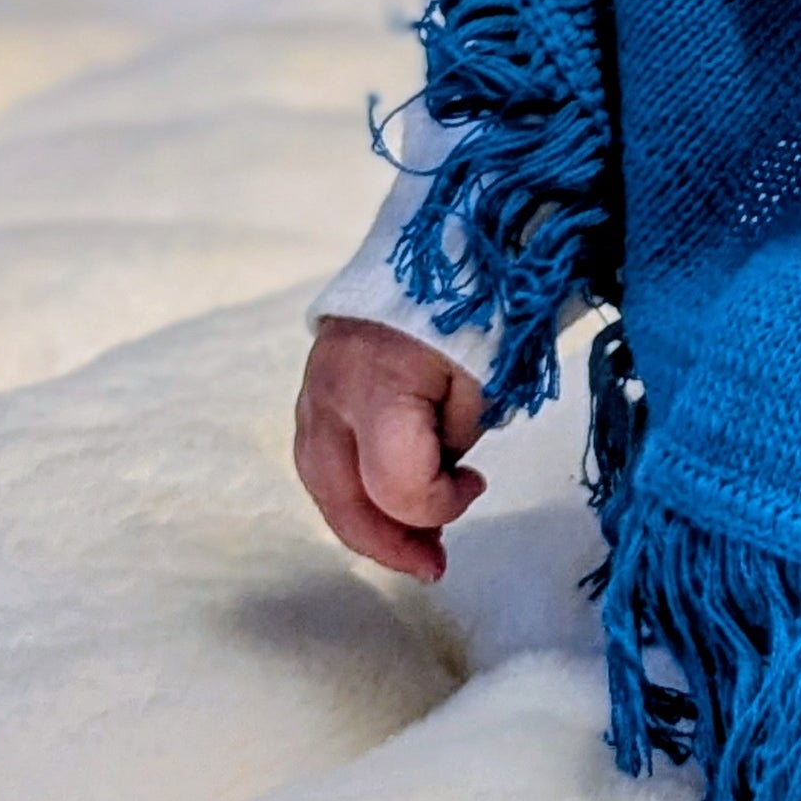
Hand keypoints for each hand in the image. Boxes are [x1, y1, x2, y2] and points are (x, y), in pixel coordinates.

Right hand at [294, 317, 488, 579]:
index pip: (394, 484)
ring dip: (367, 520)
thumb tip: (441, 474)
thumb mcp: (488, 369)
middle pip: (341, 498)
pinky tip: (386, 499)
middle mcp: (330, 397)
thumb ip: (461, 432)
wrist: (438, 235)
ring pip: (322, 483)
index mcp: (377, 388)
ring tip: (412, 541)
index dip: (438, 505)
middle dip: (389, 541)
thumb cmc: (474, 300)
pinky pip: (323, 456)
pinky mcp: (314, 386)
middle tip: (433, 564)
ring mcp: (313, 391)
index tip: (478, 485)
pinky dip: (353, 486)